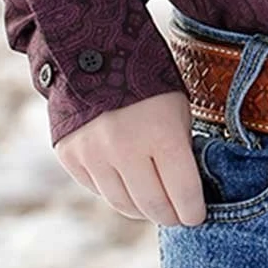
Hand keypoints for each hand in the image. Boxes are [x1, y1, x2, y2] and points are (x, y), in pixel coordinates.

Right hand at [54, 90, 205, 225]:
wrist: (95, 50)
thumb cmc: (148, 78)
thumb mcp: (177, 107)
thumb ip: (180, 149)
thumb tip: (183, 192)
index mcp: (161, 132)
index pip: (183, 192)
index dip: (193, 211)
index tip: (196, 217)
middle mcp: (125, 148)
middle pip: (153, 206)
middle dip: (170, 216)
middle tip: (177, 216)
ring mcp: (94, 154)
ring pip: (123, 204)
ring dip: (142, 209)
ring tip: (153, 204)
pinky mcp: (71, 156)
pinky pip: (98, 190)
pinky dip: (115, 190)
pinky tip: (126, 181)